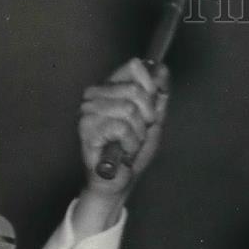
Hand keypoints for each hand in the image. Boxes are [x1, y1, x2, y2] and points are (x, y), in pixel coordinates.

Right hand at [79, 57, 169, 197]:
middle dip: (146, 117)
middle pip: (135, 91)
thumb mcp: (153, 121)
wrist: (119, 180)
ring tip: (129, 143)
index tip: (152, 108)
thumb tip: (162, 69)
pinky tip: (122, 150)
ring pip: (129, 110)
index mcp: (110, 88)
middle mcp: (95, 94)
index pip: (134, 67)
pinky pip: (121, 127)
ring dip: (138, 134)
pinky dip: (129, 143)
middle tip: (138, 133)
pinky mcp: (87, 128)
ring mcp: (88, 110)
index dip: (150, 87)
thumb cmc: (131, 151)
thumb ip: (158, 95)